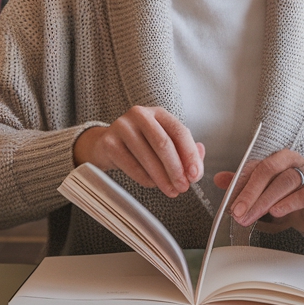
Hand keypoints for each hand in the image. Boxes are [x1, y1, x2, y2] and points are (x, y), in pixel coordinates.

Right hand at [73, 106, 204, 197]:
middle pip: (163, 143)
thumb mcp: (162, 143)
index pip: (179, 131)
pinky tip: (152, 184)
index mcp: (158, 113)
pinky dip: (145, 179)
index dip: (190, 155)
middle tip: (183, 187)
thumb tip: (199, 159)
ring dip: (162, 178)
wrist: (104, 146)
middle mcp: (140, 115)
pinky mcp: (109, 143)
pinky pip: (131, 165)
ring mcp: (122, 127)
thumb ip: (184, 151)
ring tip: (171, 191)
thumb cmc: (139, 145)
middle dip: (176, 169)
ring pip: (148, 156)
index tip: (195, 175)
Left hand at [214, 149, 303, 235]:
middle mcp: (292, 161)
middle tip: (240, 212)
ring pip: (287, 181)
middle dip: (252, 192)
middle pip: (269, 170)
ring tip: (256, 213)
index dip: (240, 185)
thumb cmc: (286, 195)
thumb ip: (243, 183)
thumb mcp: (263, 188)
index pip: (255, 167)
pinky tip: (278, 212)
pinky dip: (291, 203)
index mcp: (276, 158)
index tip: (230, 204)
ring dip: (268, 199)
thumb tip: (218, 179)